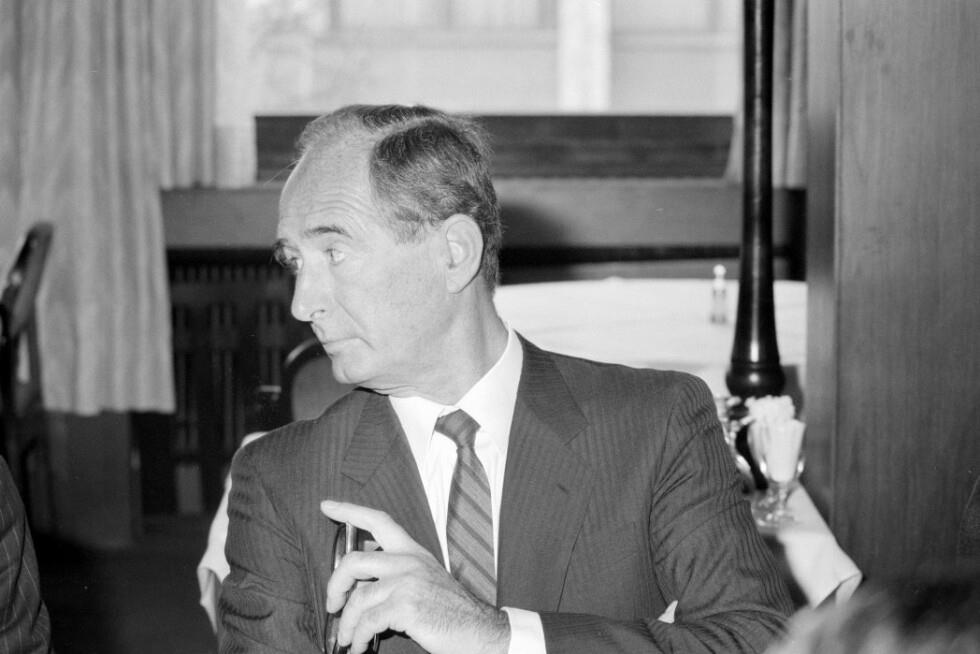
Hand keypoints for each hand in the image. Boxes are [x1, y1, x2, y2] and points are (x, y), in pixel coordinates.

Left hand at [320, 500, 509, 653]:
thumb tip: (362, 579)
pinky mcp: (406, 607)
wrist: (478, 630)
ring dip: (346, 624)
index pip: (378, 521)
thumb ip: (397, 571)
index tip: (327, 506)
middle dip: (334, 585)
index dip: (350, 511)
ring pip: (357, 599)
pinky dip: (358, 637)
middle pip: (354, 562)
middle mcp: (408, 562)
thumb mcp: (425, 578)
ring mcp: (407, 583)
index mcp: (412, 551)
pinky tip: (359, 646)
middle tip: (332, 604)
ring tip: (347, 638)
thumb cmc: (450, 610)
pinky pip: (367, 621)